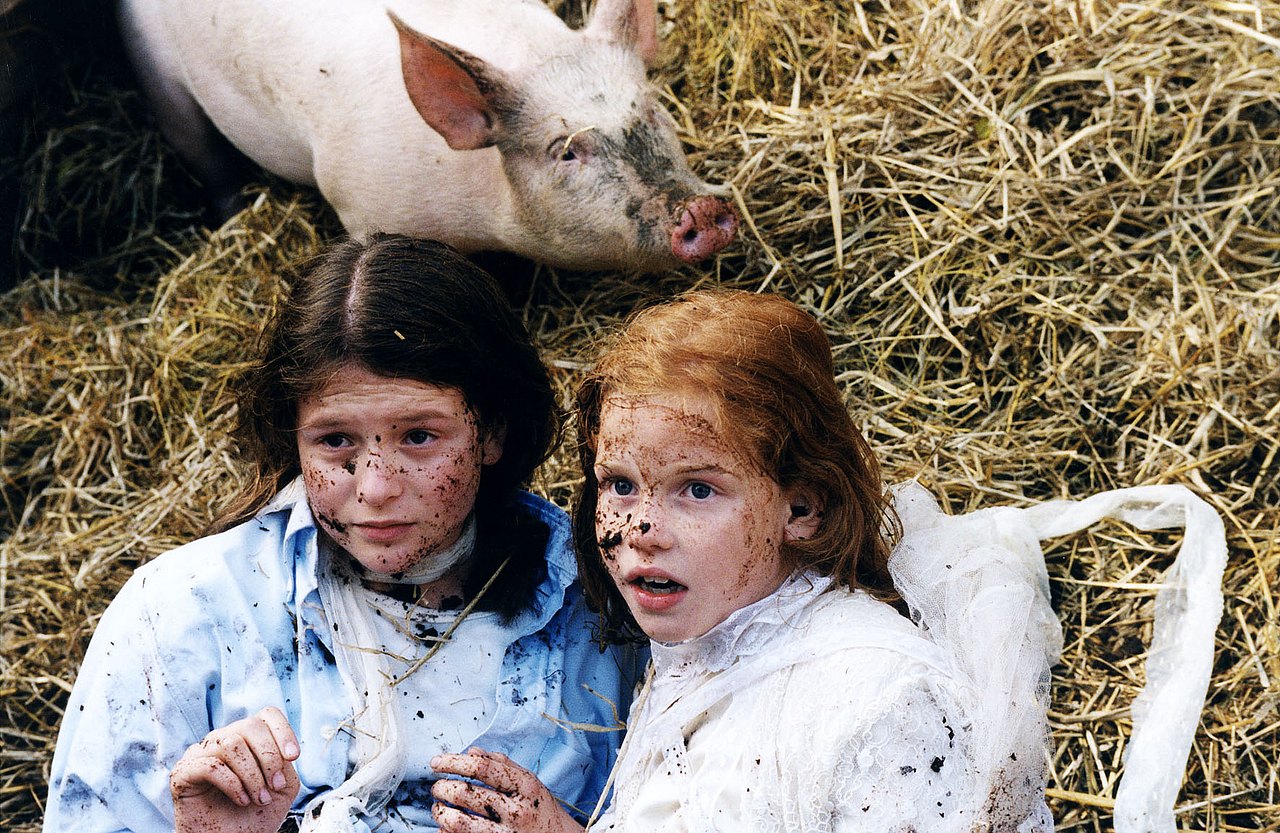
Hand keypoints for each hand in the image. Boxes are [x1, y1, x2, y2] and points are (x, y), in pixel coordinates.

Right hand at [171, 706, 300, 832]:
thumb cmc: (253, 816)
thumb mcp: (282, 786)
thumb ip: (284, 761)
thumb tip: (281, 747)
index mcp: (247, 740)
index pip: (266, 715)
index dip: (283, 731)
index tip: (293, 757)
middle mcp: (223, 740)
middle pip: (250, 725)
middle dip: (269, 757)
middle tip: (275, 786)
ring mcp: (200, 754)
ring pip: (231, 744)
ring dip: (252, 775)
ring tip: (258, 798)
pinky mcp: (183, 772)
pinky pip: (211, 766)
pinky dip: (233, 784)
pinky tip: (241, 800)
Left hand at [431, 748, 584, 832]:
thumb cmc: (541, 809)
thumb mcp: (529, 781)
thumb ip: (501, 764)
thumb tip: (470, 753)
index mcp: (524, 786)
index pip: (481, 768)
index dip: (453, 762)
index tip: (436, 762)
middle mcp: (515, 811)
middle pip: (465, 794)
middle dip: (442, 788)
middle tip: (437, 787)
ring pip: (458, 822)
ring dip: (440, 812)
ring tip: (439, 808)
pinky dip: (447, 832)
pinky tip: (447, 826)